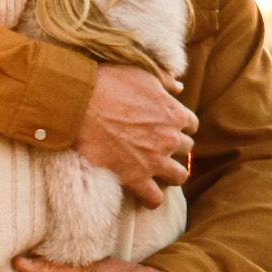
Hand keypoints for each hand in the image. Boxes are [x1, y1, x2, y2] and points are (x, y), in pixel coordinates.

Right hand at [76, 64, 197, 208]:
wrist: (80, 103)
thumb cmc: (108, 82)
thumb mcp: (142, 72)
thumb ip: (164, 80)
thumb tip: (179, 86)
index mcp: (174, 113)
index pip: (191, 124)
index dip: (180, 126)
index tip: (168, 127)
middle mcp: (169, 138)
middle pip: (185, 149)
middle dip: (174, 148)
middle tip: (158, 147)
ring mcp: (154, 160)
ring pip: (179, 175)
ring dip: (172, 174)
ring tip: (161, 174)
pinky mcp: (135, 177)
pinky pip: (154, 198)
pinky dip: (153, 199)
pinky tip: (147, 196)